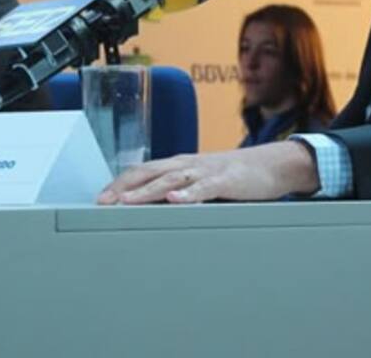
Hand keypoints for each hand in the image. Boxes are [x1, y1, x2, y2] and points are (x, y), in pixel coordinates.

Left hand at [97, 141, 318, 204]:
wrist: (270, 165)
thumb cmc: (233, 176)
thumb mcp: (199, 181)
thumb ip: (177, 190)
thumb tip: (148, 207)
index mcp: (178, 165)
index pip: (142, 171)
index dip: (120, 183)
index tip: (100, 199)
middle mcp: (187, 164)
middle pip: (149, 172)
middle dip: (124, 187)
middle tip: (103, 202)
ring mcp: (206, 171)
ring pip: (171, 179)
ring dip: (147, 191)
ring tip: (128, 202)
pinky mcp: (226, 180)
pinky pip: (205, 187)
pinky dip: (189, 193)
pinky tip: (175, 199)